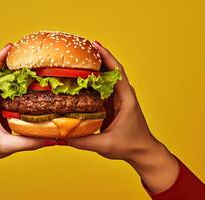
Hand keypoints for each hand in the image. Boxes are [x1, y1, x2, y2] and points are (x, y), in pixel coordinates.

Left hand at [0, 44, 56, 179]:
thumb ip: (27, 142)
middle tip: (25, 50)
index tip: (10, 47)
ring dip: (12, 69)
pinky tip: (26, 79)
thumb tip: (49, 138)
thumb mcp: (5, 145)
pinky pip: (5, 88)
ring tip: (28, 60)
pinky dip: (14, 81)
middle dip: (9, 60)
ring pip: (1, 79)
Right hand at [66, 41, 178, 192]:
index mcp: (126, 100)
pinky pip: (103, 90)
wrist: (143, 151)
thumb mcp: (105, 145)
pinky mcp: (114, 105)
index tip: (95, 45)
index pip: (117, 72)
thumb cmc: (130, 146)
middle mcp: (124, 96)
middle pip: (111, 71)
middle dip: (97, 58)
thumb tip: (61, 136)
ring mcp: (119, 100)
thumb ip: (82, 141)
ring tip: (79, 61)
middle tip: (81, 50)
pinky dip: (93, 83)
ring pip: (106, 80)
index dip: (106, 57)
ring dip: (95, 69)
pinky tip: (82, 81)